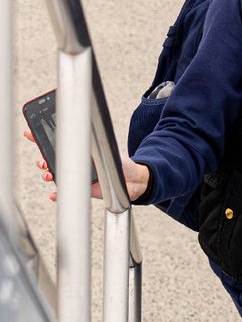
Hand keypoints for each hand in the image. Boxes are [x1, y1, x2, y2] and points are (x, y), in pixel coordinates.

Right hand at [23, 130, 149, 202]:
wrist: (132, 179)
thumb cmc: (118, 161)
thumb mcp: (105, 146)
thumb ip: (93, 140)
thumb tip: (82, 127)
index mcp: (78, 150)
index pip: (57, 142)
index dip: (40, 138)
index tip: (29, 133)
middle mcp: (75, 163)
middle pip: (50, 159)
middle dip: (42, 159)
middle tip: (42, 160)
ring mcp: (77, 176)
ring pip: (56, 175)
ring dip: (48, 174)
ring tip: (49, 174)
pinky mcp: (82, 189)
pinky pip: (66, 192)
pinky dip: (58, 194)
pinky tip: (53, 194)